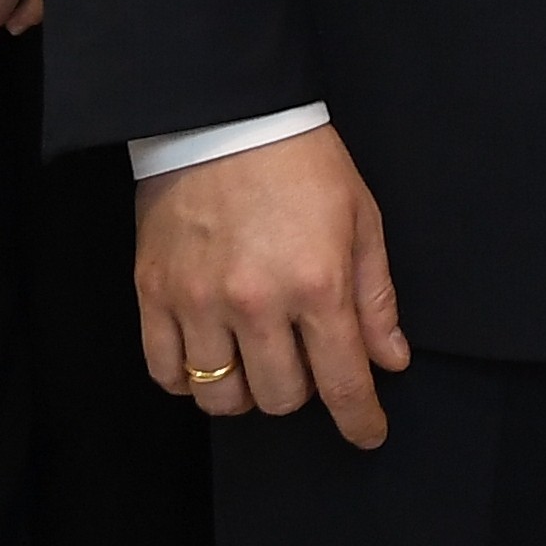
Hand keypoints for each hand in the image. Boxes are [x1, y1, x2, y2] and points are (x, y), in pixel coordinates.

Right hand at [135, 126, 409, 447]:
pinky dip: (189, 379)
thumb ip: (375, 297)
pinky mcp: (155, 292)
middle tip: (303, 358)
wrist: (225, 112)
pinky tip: (208, 356)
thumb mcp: (360, 219)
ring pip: (221, 398)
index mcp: (316, 283)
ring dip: (246, 391)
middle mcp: (256, 302)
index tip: (367, 433)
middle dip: (302, 391)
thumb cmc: (300, 160)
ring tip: (254, 360)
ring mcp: (199, 300)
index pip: (343, 382)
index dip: (360, 420)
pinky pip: (166, 372)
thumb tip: (391, 360)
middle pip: (282, 398)